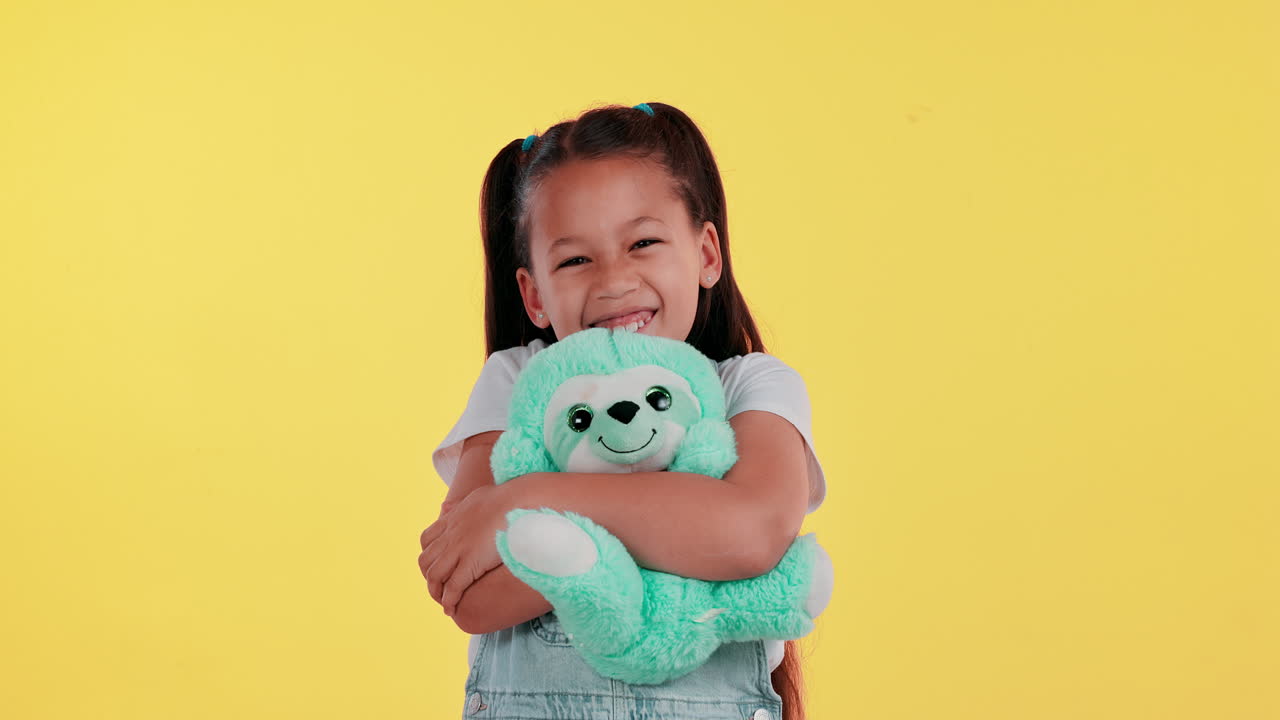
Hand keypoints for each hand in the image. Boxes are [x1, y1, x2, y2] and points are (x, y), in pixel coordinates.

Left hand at [418, 483, 510, 616]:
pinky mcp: (471, 562)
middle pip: (426, 560)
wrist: (518, 501)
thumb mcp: (482, 495)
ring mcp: (459, 549)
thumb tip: (475, 502)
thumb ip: (473, 502)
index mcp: (453, 519)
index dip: (429, 555)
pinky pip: (452, 586)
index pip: (427, 540)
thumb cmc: (509, 498)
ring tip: (443, 603)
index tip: (436, 566)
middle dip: (428, 576)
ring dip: (435, 592)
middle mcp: (451, 535)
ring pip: (434, 576)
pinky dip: (449, 600)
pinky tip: (451, 608)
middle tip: (439, 588)